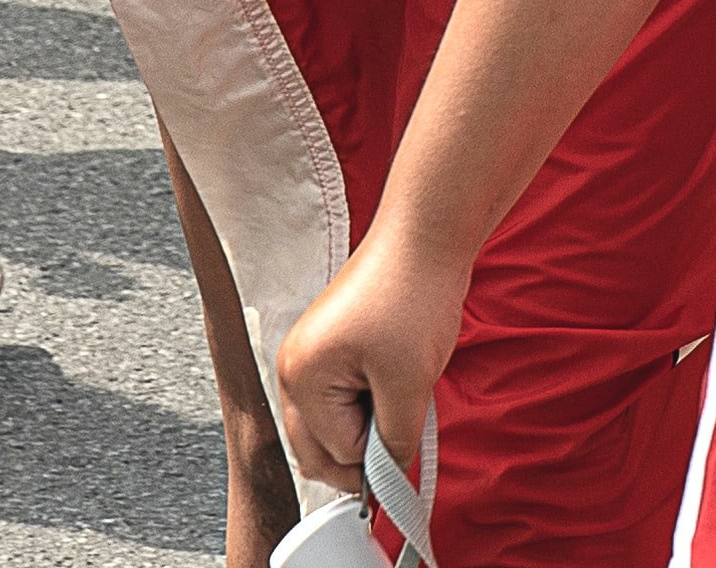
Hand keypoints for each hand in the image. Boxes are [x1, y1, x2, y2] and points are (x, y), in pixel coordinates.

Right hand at [265, 233, 469, 507]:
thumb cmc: (413, 297)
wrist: (424, 236)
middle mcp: (290, 369)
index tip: (408, 444)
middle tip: (404, 433)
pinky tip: (392, 384)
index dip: (377, 456)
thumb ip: (394, 439)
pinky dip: (362, 403)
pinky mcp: (324, 346)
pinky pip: (334, 397)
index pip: (334, 452)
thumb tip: (388, 478)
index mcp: (300, 379)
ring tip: (399, 399)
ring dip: (362, 427)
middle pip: (315, 447)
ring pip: (326, 425)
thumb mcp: (409, 383)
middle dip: (360, 452)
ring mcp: (304, 355)